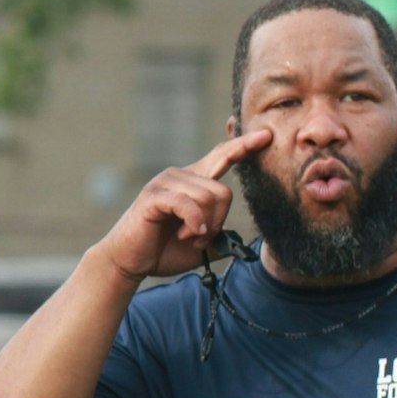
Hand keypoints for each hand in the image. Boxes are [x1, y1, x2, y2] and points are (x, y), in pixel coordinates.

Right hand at [98, 129, 272, 281]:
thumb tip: (237, 237)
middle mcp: (181, 176)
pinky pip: (189, 205)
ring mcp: (166, 182)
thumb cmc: (164, 250)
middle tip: (201, 238)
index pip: (223, 156)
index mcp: (194, 182)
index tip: (267, 136)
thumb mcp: (202, 243)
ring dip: (205, 228)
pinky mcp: (154, 195)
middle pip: (224, 192)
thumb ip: (220, 234)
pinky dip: (195, 224)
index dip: (244, 146)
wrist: (130, 261)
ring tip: (189, 237)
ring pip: (209, 199)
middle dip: (219, 221)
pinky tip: (188, 235)